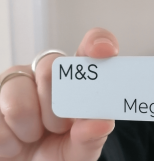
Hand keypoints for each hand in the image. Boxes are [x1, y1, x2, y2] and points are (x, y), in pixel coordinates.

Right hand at [0, 28, 118, 160]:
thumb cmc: (57, 152)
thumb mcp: (80, 149)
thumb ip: (91, 136)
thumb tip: (101, 122)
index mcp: (75, 81)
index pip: (89, 48)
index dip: (98, 42)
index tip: (105, 51)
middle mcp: (45, 74)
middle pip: (50, 67)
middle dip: (55, 107)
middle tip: (58, 127)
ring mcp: (15, 83)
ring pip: (19, 94)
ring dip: (30, 128)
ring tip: (34, 136)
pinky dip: (9, 141)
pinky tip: (14, 142)